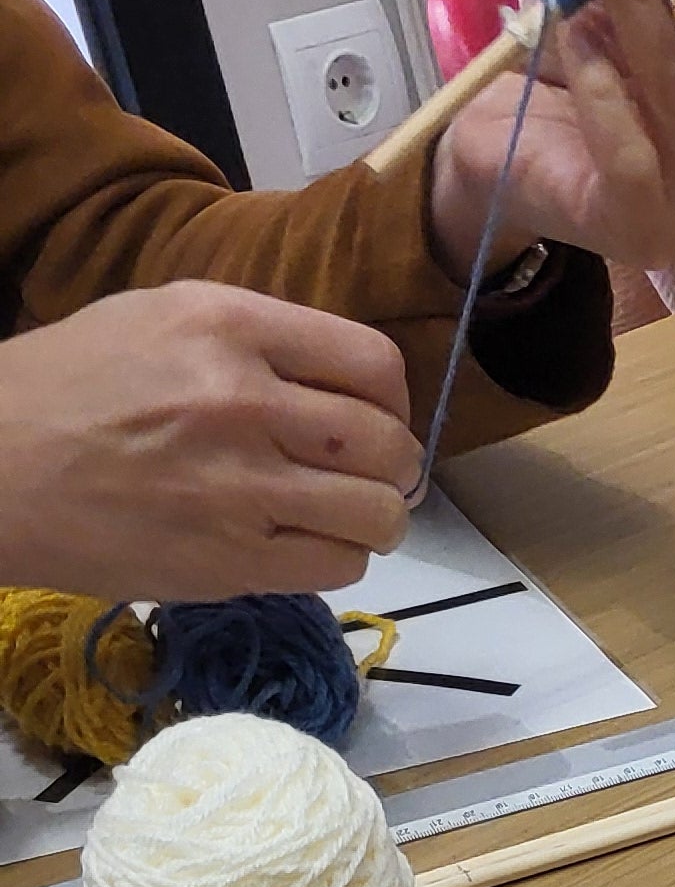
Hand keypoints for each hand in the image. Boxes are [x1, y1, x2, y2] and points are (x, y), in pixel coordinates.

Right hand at [0, 284, 417, 597]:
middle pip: (388, 443)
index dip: (392, 399)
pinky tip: (303, 544)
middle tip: (363, 474)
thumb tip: (337, 381)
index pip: (372, 362)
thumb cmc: (71, 387)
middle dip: (391, 465)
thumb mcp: (160, 319)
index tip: (377, 417)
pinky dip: (337, 559)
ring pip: (378, 513)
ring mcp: (244, 485)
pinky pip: (339, 566)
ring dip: (374, 519)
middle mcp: (246, 400)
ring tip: (342, 514)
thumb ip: (254, 342)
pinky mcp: (235, 559)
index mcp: (228, 324)